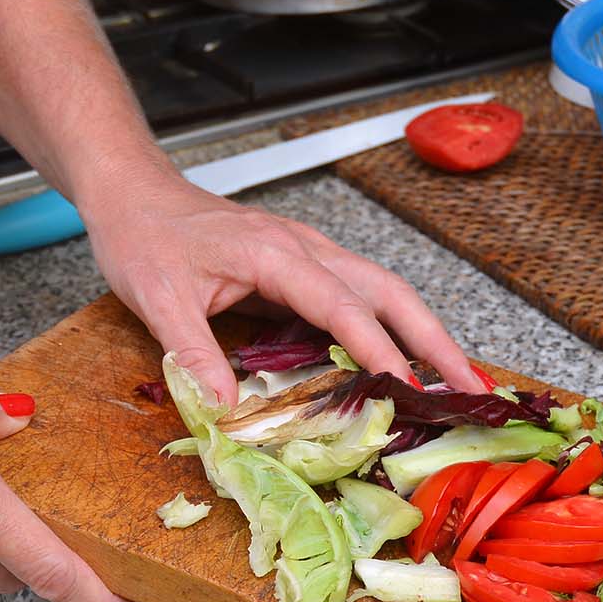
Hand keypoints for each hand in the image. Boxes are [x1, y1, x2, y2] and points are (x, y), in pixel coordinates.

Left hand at [78, 163, 478, 405]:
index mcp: (276, 254)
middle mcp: (305, 250)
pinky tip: (401, 364)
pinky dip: (391, 329)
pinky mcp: (302, 268)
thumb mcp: (156, 299)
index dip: (379, 351)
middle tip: (470, 388)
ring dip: (424, 334)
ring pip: (384, 292)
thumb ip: (193, 353)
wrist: (132, 191)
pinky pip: (359, 298)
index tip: (408, 391)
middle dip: (436, 340)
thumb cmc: (143, 235)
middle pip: (390, 293)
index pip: (343, 308)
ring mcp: (309, 256)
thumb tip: (227, 410)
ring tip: (456, 382)